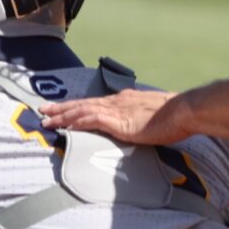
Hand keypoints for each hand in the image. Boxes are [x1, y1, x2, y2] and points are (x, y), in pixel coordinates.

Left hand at [38, 89, 185, 146]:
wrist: (184, 111)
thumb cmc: (176, 116)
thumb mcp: (153, 116)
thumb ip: (141, 120)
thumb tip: (138, 128)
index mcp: (125, 101)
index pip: (95, 102)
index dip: (78, 106)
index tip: (64, 108)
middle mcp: (117, 102)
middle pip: (83, 103)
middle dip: (62, 107)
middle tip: (44, 109)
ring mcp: (116, 110)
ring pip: (81, 111)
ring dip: (62, 115)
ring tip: (47, 119)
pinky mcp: (117, 121)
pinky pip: (90, 120)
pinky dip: (75, 122)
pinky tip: (64, 126)